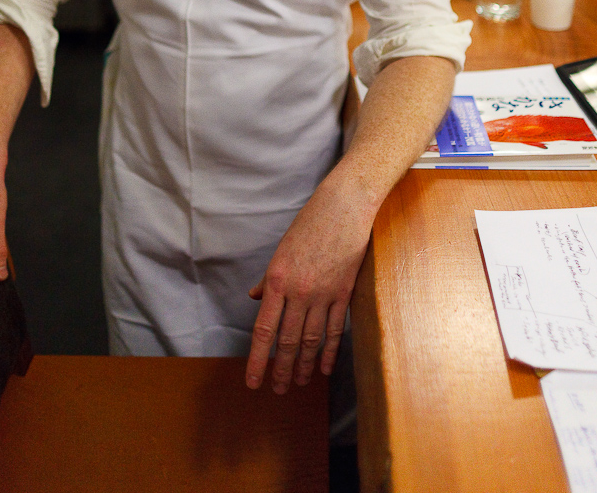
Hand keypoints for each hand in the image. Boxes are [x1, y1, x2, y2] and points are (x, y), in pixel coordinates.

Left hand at [245, 175, 373, 394]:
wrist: (343, 207)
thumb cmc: (309, 224)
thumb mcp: (281, 250)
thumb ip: (268, 279)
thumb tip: (254, 298)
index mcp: (278, 279)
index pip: (264, 330)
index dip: (257, 359)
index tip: (252, 381)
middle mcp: (299, 291)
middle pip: (288, 341)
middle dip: (281, 369)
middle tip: (278, 389)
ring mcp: (323, 294)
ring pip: (311, 339)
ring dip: (304, 365)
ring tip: (300, 382)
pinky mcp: (344, 292)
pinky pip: (335, 329)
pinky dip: (329, 351)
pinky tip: (324, 367)